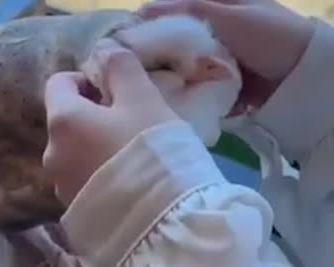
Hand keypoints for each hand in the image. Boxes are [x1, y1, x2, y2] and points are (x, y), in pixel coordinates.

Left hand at [42, 41, 180, 205]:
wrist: (161, 219)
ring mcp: (60, 186)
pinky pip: (82, 178)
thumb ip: (120, 68)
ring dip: (95, 144)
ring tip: (130, 154)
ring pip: (74, 150)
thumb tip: (105, 52)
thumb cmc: (150, 149)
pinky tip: (126, 179)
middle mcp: (51, 154)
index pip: (58, 82)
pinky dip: (98, 172)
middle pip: (67, 119)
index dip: (86, 79)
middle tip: (129, 122)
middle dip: (93, 114)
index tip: (115, 91)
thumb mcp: (142, 98)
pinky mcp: (74, 209)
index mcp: (63, 121)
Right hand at [139, 0, 314, 112]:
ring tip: (145, 82)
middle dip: (156, 51)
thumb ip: (187, 10)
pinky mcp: (219, 79)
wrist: (302, 76)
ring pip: (182, 62)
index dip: (150, 20)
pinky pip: (195, 81)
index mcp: (215, 6)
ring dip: (168, 72)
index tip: (128, 36)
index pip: (172, 9)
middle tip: (133, 64)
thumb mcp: (228, 15)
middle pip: (174, 39)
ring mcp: (216, 55)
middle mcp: (212, 29)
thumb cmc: (268, 36)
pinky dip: (185, 88)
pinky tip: (167, 94)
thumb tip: (142, 9)